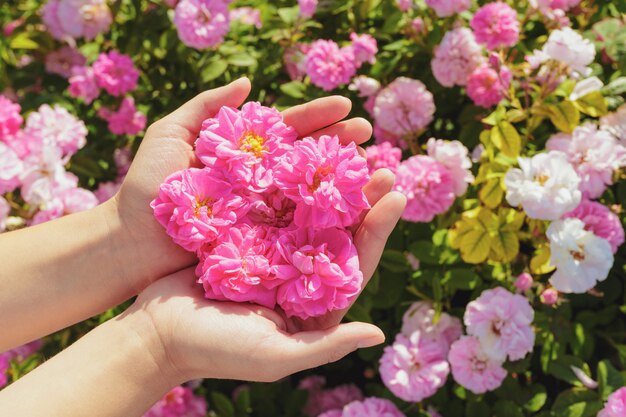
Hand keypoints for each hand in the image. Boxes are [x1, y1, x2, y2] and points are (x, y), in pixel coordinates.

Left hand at [109, 77, 383, 290]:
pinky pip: (300, 230)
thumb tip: (248, 81)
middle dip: (339, 145)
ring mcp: (266, 213)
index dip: (317, 118)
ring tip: (374, 172)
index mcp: (246, 153)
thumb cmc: (149, 185)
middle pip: (308, 160)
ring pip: (310, 193)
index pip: (289, 131)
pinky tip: (353, 212)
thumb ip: (207, 105)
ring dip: (343, 182)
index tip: (346, 108)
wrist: (132, 240)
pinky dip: (327, 221)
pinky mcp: (265, 243)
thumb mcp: (172, 133)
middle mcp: (263, 182)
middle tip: (369, 135)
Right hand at [123, 175, 404, 383]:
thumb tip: (378, 333)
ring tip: (350, 148)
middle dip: (361, 199)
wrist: (155, 330)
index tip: (394, 197)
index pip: (356, 264)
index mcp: (314, 304)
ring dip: (328, 181)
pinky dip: (286, 179)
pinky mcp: (245, 232)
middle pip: (338, 231)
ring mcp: (272, 250)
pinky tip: (301, 151)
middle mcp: (298, 273)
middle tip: (381, 163)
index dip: (377, 231)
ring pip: (308, 210)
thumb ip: (326, 346)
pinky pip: (271, 202)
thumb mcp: (274, 356)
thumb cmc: (215, 350)